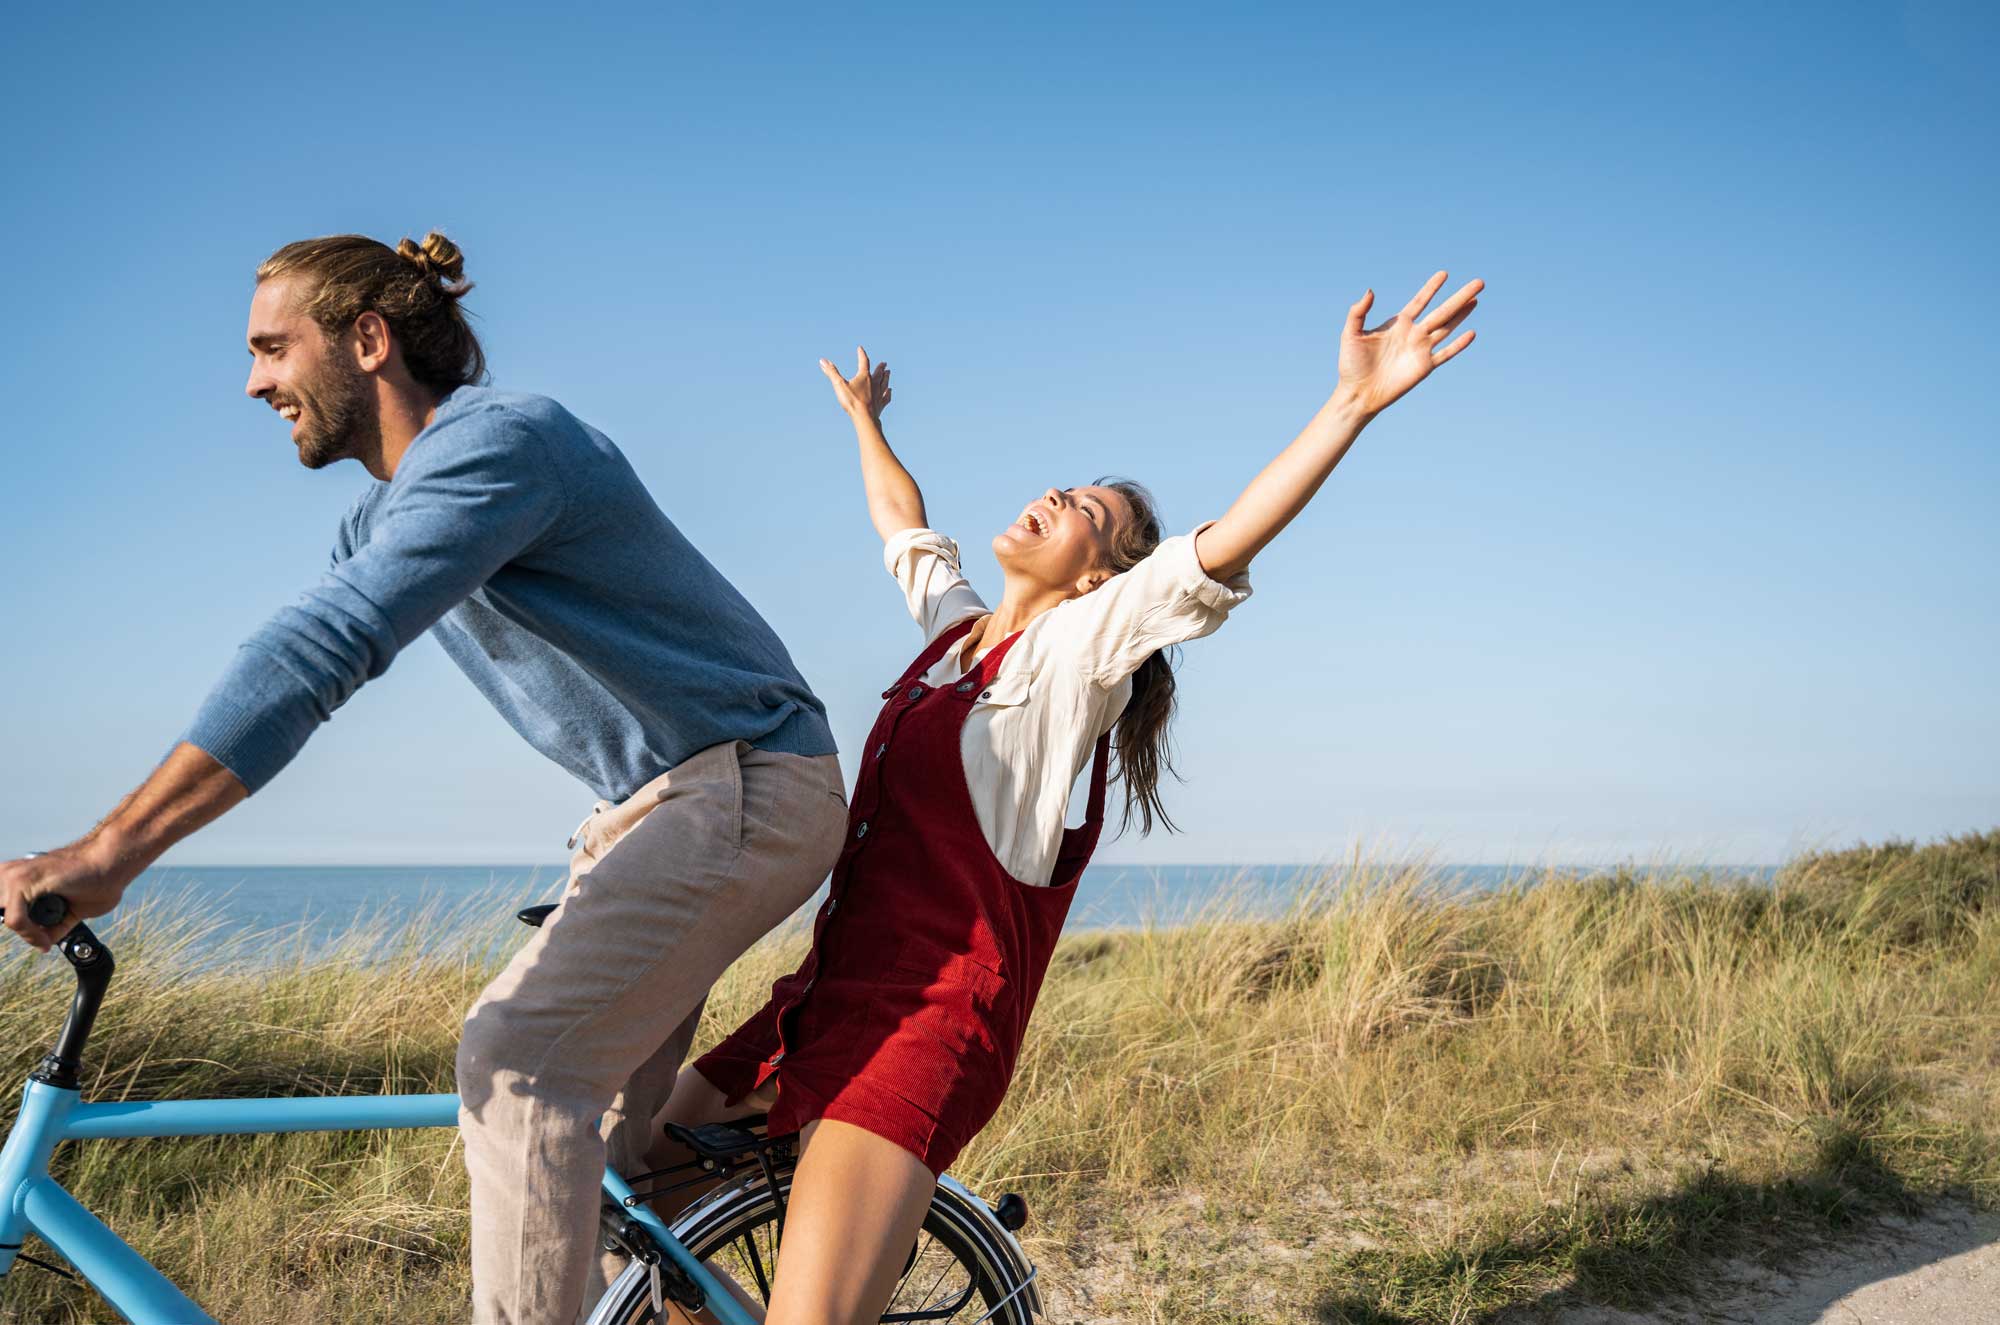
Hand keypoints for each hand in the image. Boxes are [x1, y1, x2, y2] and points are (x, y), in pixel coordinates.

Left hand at [0, 841, 135, 951]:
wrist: (113, 864)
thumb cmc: (97, 881)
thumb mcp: (68, 910)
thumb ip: (50, 924)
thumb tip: (41, 943)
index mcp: (19, 877)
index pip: (3, 909)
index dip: (21, 927)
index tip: (39, 939)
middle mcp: (13, 873)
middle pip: (2, 913)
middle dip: (23, 929)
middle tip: (43, 939)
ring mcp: (16, 875)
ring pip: (6, 918)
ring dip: (26, 932)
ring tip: (45, 938)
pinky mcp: (23, 880)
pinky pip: (15, 919)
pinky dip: (30, 934)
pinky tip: (44, 938)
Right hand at [818, 346, 891, 420]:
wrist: (864, 417)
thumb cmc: (852, 401)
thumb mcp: (839, 385)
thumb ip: (831, 372)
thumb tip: (822, 360)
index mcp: (864, 377)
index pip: (864, 362)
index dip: (861, 354)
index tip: (860, 348)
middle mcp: (874, 384)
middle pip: (878, 373)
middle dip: (880, 367)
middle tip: (884, 363)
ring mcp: (879, 394)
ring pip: (884, 383)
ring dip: (886, 377)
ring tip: (888, 373)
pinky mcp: (881, 405)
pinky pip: (886, 397)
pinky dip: (888, 393)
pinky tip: (890, 391)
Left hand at [1334, 272, 1482, 417]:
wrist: (1358, 392)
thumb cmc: (1351, 364)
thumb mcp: (1351, 334)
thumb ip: (1358, 312)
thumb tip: (1370, 291)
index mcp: (1399, 324)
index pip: (1420, 301)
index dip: (1432, 288)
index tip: (1444, 274)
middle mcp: (1414, 334)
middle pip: (1442, 311)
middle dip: (1459, 296)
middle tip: (1478, 283)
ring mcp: (1421, 350)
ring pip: (1447, 327)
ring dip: (1462, 314)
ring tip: (1476, 299)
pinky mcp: (1424, 367)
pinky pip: (1445, 353)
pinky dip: (1458, 344)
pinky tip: (1472, 333)